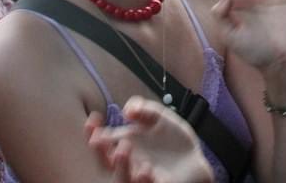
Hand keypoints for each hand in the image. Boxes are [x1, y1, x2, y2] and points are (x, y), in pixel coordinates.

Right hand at [85, 98, 212, 182]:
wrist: (193, 157)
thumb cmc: (172, 140)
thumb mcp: (160, 118)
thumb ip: (145, 109)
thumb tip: (127, 111)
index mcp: (124, 145)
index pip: (102, 141)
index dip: (93, 131)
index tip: (94, 118)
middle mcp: (128, 163)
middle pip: (106, 163)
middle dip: (100, 152)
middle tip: (100, 139)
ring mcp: (140, 177)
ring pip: (123, 179)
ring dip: (120, 167)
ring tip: (123, 149)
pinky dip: (144, 180)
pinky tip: (147, 170)